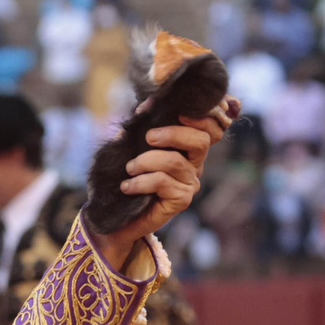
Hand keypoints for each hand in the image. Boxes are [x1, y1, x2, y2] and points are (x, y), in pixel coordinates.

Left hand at [100, 98, 236, 267]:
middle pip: (200, 141)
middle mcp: (194, 164)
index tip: (180, 112)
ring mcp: (189, 183)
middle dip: (173, 134)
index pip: (209, 129)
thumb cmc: (124, 178)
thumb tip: (143, 108)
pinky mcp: (181, 200)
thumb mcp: (129, 148)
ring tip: (129, 168)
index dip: (202, 118)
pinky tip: (127, 186)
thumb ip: (137, 129)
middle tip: (149, 137)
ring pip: (175, 162)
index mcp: (186, 148)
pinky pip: (162, 182)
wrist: (114, 217)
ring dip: (146, 161)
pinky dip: (140, 181)